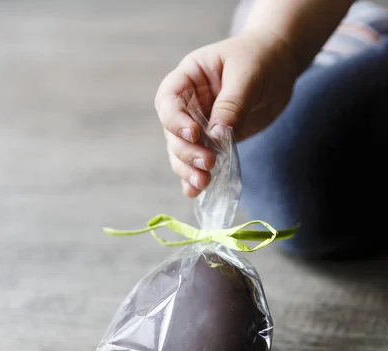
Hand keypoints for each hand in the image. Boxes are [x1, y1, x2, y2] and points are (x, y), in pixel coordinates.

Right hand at [155, 29, 297, 196]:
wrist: (280, 65)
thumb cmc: (261, 59)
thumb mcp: (248, 75)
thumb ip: (231, 105)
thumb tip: (216, 136)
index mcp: (189, 77)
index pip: (168, 101)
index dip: (176, 120)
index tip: (195, 134)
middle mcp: (188, 104)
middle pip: (173, 133)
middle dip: (187, 152)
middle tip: (207, 163)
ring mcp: (199, 125)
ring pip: (182, 152)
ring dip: (189, 169)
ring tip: (203, 183)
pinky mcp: (213, 143)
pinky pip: (198, 162)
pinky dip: (194, 178)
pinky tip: (195, 192)